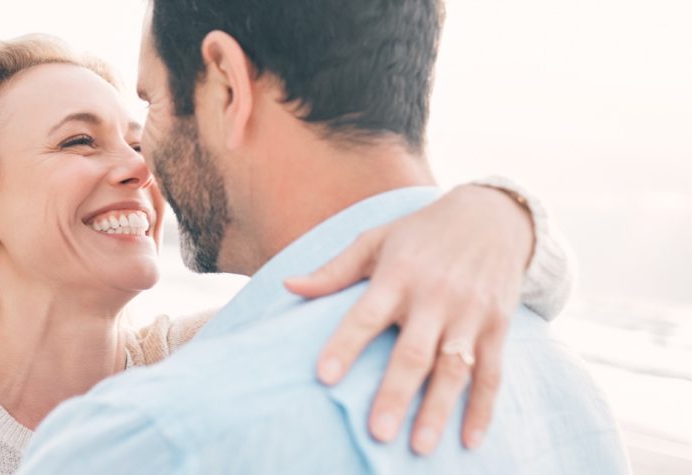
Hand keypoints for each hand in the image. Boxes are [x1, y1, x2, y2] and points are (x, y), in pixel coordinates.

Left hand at [284, 184, 533, 454]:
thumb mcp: (375, 240)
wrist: (492, 215)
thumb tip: (287, 286)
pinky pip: (492, 372)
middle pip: (413, 352)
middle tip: (377, 432)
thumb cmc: (419, 233)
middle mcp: (435, 296)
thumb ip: (333, 270)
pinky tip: (469, 441)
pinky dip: (483, 408)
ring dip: (438, 410)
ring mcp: (470, 313)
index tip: (324, 377)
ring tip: (418, 447)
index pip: (365, 315)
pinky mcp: (498, 325)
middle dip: (395, 393)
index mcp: (398, 275)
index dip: (345, 345)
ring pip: (454, 368)